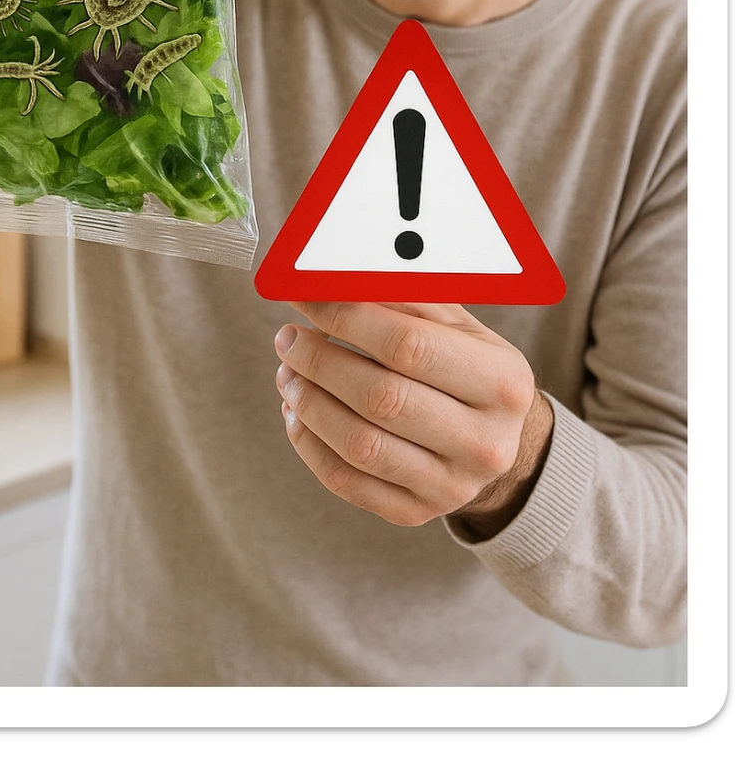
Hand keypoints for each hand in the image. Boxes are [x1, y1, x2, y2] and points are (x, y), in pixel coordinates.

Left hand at [274, 301, 552, 536]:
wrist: (498, 442)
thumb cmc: (466, 368)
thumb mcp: (457, 326)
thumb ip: (402, 299)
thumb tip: (332, 278)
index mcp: (502, 382)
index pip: (409, 345)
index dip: (346, 319)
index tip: (306, 301)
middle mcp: (486, 442)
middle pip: (382, 398)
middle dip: (320, 362)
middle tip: (288, 338)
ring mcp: (452, 486)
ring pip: (360, 446)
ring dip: (308, 403)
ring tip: (287, 372)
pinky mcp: (416, 512)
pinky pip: (347, 482)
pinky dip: (309, 444)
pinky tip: (296, 412)